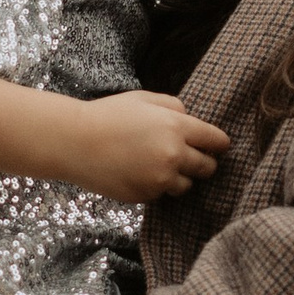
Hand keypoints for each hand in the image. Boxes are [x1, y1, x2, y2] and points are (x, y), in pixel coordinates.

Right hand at [71, 89, 229, 203]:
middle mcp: (173, 155)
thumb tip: (191, 119)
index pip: (217, 141)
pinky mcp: (145, 196)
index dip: (219, 143)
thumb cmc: (108, 115)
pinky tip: (138, 172)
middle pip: (208, 168)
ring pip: (187, 185)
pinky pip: (162, 194)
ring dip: (179, 177)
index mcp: (177, 127)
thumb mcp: (144, 99)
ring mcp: (159, 179)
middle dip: (203, 162)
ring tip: (158, 164)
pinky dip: (157, 186)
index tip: (217, 145)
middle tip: (190, 157)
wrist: (74, 142)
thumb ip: (174, 106)